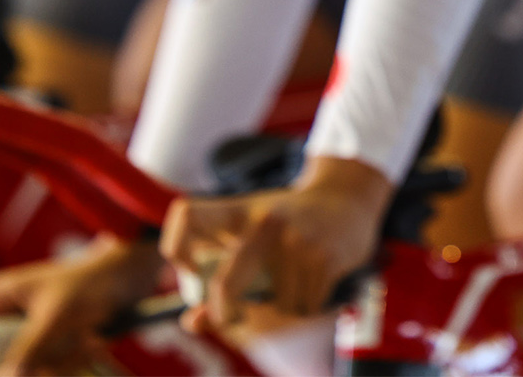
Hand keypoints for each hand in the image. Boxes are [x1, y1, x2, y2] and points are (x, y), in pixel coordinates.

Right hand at [0, 235, 161, 375]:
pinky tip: (93, 344)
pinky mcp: (51, 345)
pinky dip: (69, 364)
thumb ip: (30, 344)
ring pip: (20, 368)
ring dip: (55, 364)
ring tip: (85, 341)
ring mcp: (29, 330)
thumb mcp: (59, 312)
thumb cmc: (93, 282)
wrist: (131, 277)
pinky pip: (47, 370)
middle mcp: (7, 314)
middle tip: (53, 355)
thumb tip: (2, 376)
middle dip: (22, 363)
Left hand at [161, 154, 392, 328]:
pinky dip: (307, 305)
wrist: (346, 199)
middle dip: (223, 310)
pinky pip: (305, 306)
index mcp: (239, 210)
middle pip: (227, 283)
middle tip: (228, 316)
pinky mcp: (324, 256)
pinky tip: (314, 282)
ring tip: (294, 281)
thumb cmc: (288, 224)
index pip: (188, 214)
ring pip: (276, 304)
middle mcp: (264, 222)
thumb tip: (191, 323)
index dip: (176, 246)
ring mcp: (296, 239)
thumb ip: (220, 274)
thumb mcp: (252, 234)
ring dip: (284, 305)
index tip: (189, 269)